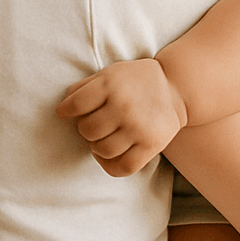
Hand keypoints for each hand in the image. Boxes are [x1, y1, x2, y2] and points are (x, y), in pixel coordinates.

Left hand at [55, 58, 187, 176]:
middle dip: (85, 129)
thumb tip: (64, 106)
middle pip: (88, 130)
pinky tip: (108, 155)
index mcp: (110, 84)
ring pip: (102, 150)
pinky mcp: (151, 145)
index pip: (75, 104)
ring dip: (96, 147)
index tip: (64, 113)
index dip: (65, 111)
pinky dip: (109, 165)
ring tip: (101, 138)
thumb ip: (85, 87)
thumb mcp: (109, 73)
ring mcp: (138, 127)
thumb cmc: (135, 80)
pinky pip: (122, 167)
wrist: (176, 87)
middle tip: (92, 125)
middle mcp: (123, 106)